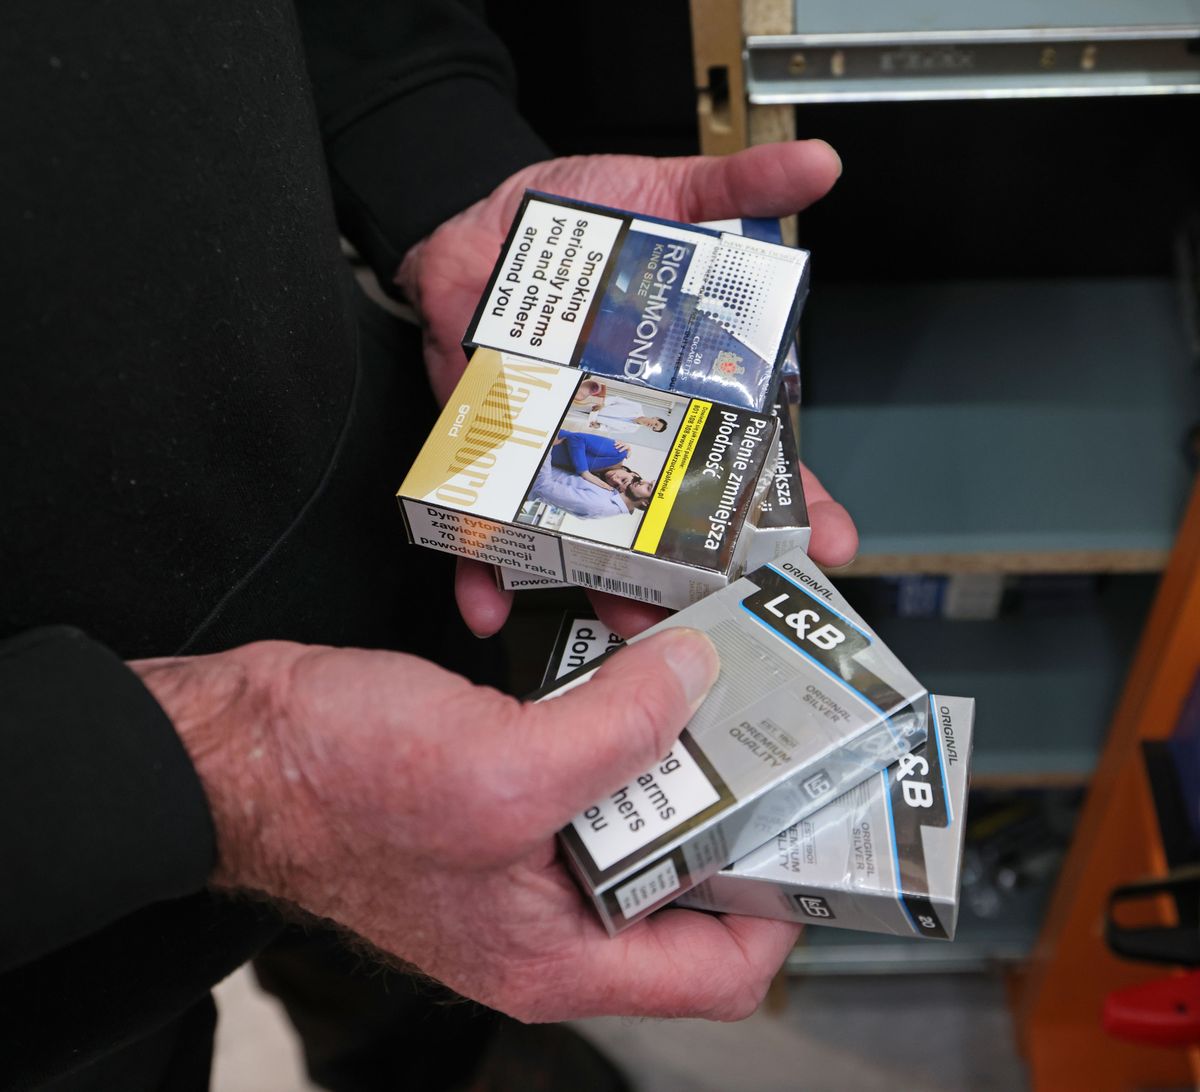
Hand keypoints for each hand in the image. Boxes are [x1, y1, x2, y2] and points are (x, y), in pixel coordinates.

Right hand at [133, 630, 799, 1021]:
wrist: (237, 745)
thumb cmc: (333, 786)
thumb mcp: (498, 765)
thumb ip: (616, 730)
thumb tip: (695, 683)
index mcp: (557, 950)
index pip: (718, 971)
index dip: (780, 907)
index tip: (812, 824)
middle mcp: (550, 913)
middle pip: (685, 874)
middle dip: (728, 794)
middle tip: (767, 722)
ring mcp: (524, 851)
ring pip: (638, 805)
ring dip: (668, 739)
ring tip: (700, 675)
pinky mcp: (500, 793)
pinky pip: (586, 761)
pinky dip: (610, 713)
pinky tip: (622, 662)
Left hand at [397, 141, 856, 637]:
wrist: (476, 218)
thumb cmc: (576, 215)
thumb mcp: (667, 190)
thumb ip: (738, 186)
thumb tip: (817, 163)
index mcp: (686, 387)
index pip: (753, 457)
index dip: (794, 500)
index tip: (830, 542)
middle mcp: (632, 431)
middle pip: (677, 519)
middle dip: (699, 572)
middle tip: (716, 611)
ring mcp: (564, 449)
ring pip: (592, 538)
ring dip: (604, 586)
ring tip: (621, 621)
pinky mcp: (500, 455)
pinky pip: (491, 523)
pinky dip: (484, 568)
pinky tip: (489, 604)